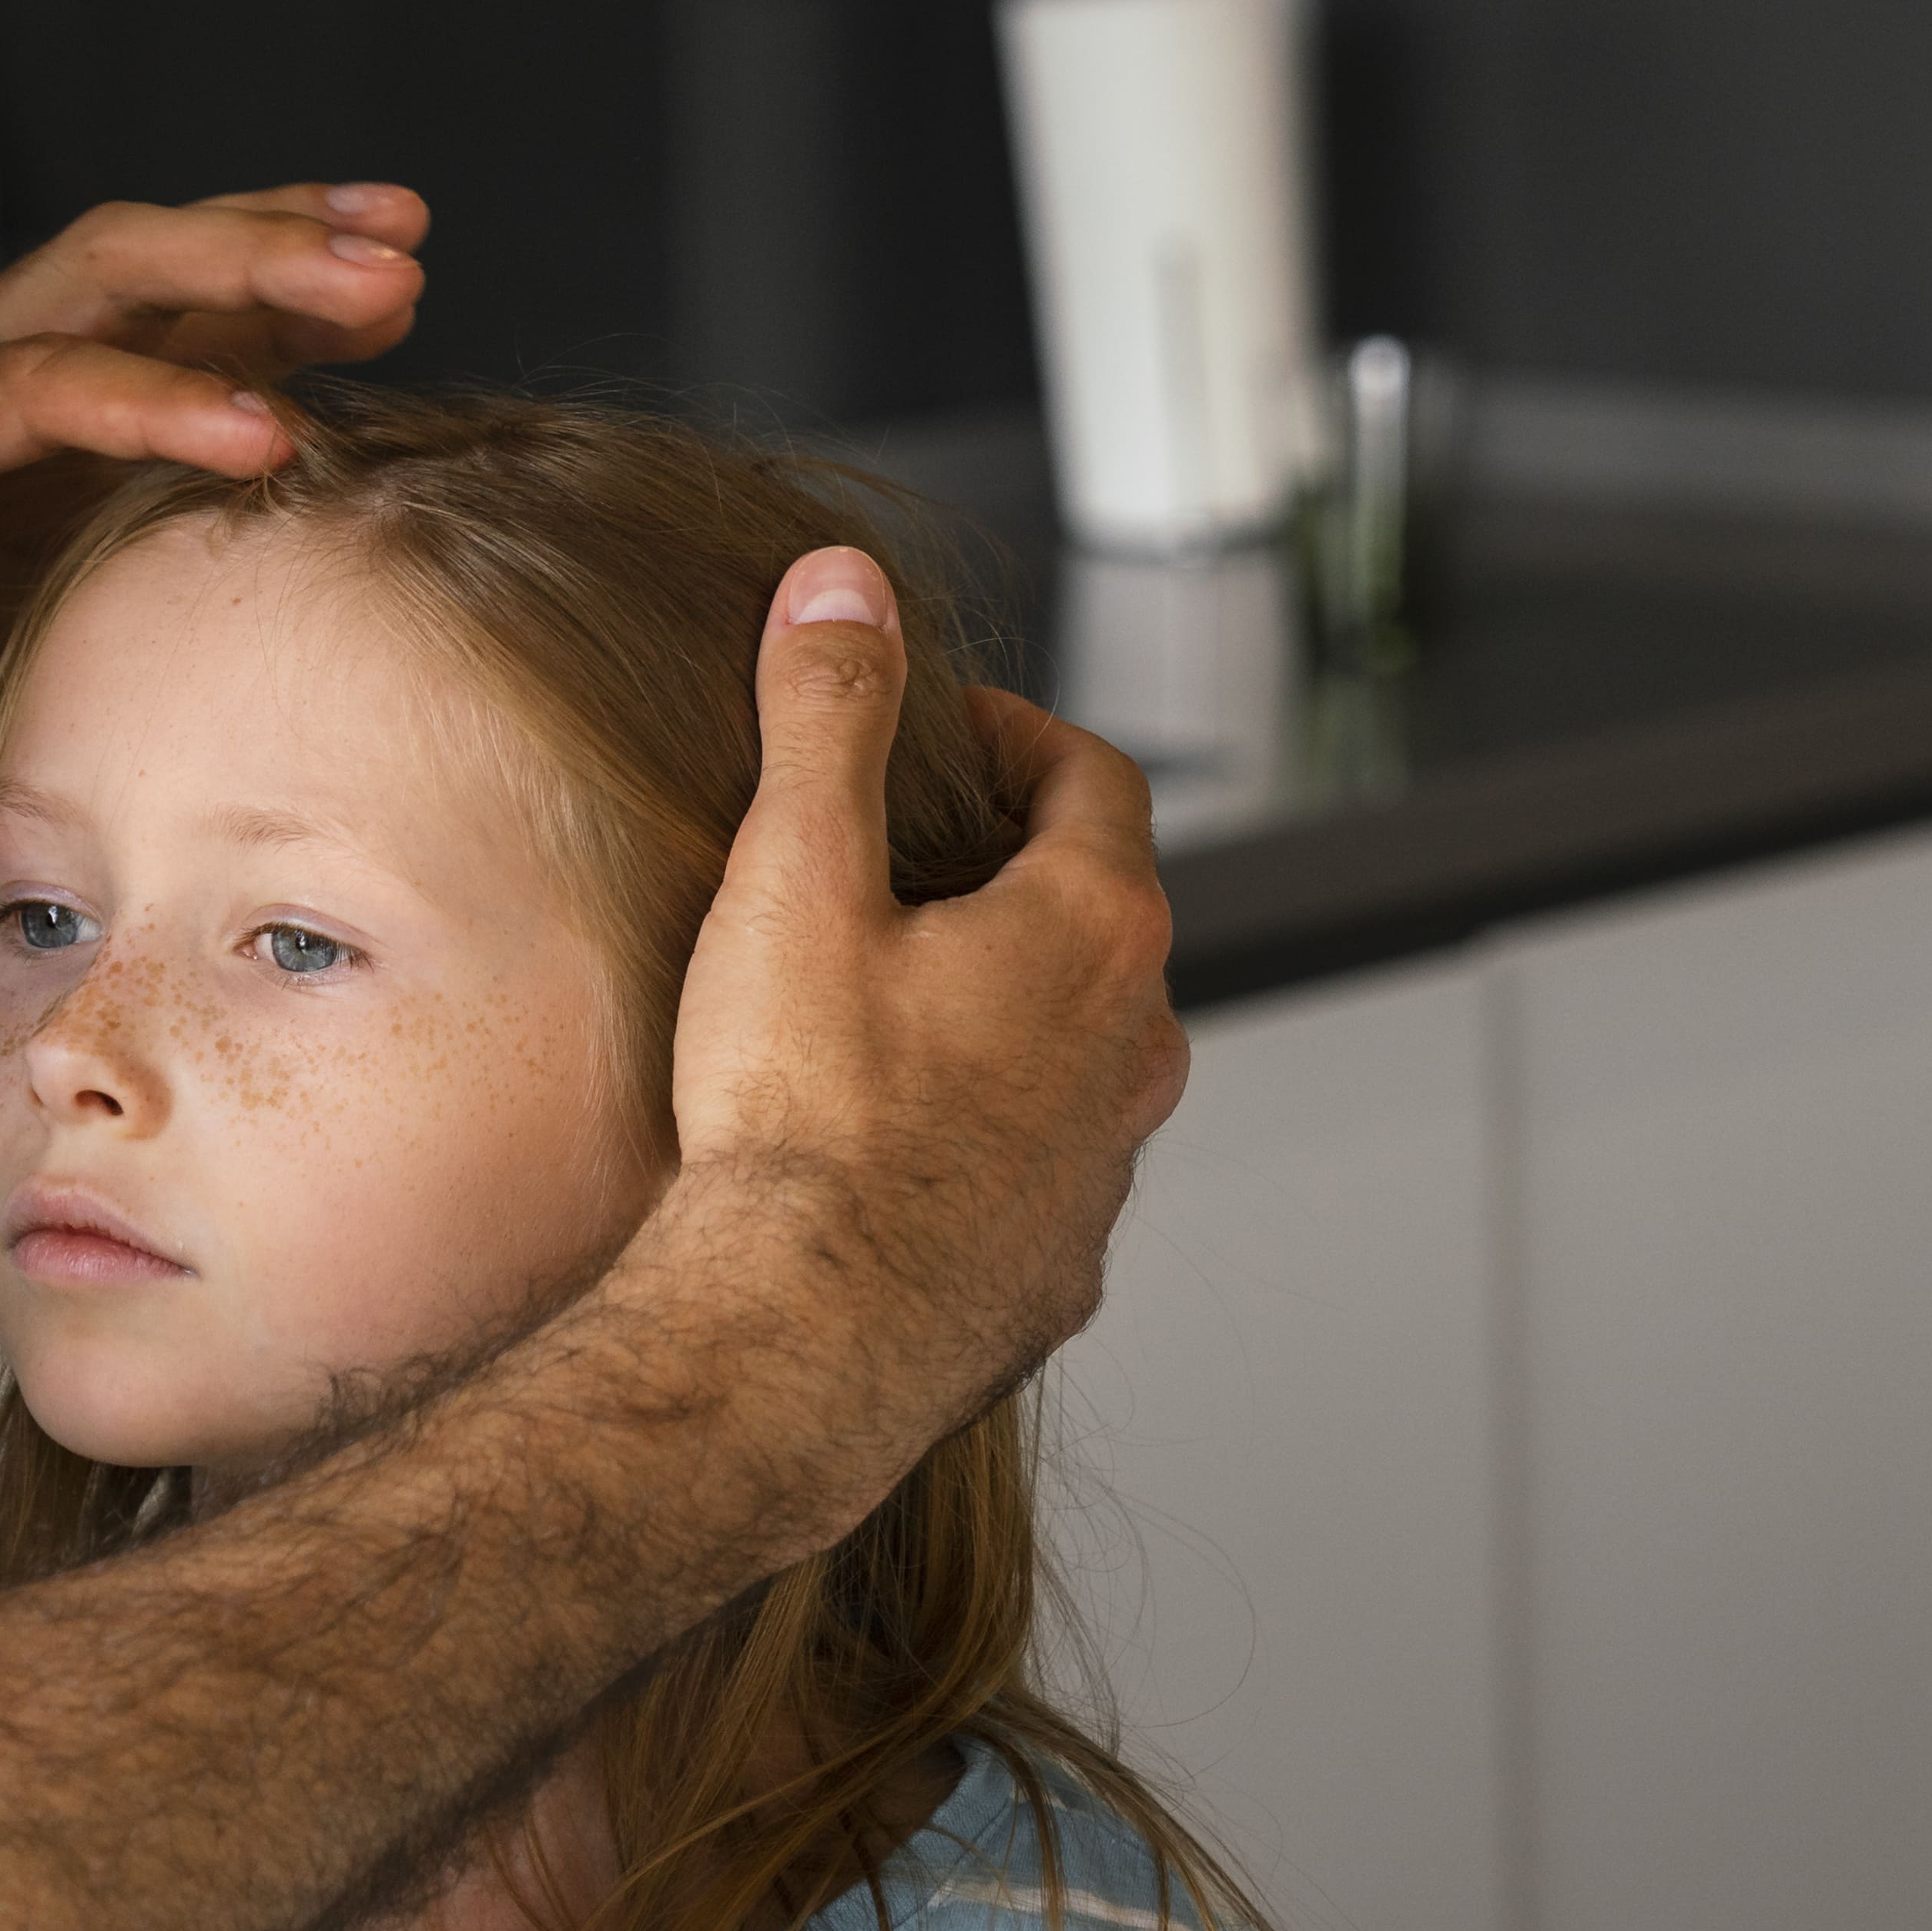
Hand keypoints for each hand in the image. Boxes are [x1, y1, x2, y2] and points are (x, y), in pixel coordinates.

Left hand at [0, 182, 430, 930]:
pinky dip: (260, 332)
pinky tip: (352, 322)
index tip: (263, 435)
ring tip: (397, 245)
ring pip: (142, 293)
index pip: (23, 382)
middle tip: (380, 264)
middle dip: (244, 260)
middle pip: (97, 279)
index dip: (148, 398)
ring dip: (271, 260)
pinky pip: (161, 361)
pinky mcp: (43, 458)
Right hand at [658, 551, 1185, 1518]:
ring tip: (900, 1000)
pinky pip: (1045, 1162)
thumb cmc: (800, 1123)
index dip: (1019, 738)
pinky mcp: (1060, 1262)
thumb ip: (828, 717)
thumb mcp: (797, 879)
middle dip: (1014, 870)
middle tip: (914, 855)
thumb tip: (843, 587)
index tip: (947, 734)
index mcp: (1092, 934)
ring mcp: (1107, 1165)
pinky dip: (991, 1128)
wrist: (801, 1343)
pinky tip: (896, 1141)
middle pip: (1101, 914)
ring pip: (1081, 1048)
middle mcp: (1134, 1048)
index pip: (1094, 781)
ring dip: (1011, 1007)